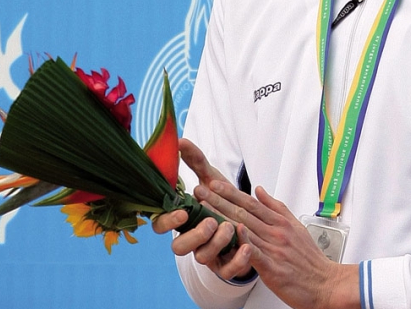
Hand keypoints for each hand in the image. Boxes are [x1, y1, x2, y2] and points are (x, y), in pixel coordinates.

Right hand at [151, 138, 252, 280]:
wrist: (249, 222)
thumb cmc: (223, 200)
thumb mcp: (211, 178)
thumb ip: (195, 161)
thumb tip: (180, 140)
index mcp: (184, 220)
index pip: (162, 226)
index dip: (167, 222)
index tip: (181, 211)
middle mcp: (192, 239)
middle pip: (179, 247)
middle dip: (194, 235)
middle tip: (210, 221)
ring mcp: (208, 254)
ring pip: (203, 257)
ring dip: (217, 242)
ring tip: (231, 228)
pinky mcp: (227, 265)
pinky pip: (228, 269)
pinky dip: (238, 260)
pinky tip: (247, 246)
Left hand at [207, 181, 359, 308]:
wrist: (325, 283)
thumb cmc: (309, 258)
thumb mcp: (296, 226)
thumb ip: (276, 208)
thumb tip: (259, 190)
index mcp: (280, 222)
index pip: (251, 203)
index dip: (231, 192)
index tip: (214, 183)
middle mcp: (276, 232)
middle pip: (243, 212)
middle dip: (220, 200)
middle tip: (202, 189)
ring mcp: (274, 249)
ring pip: (244, 228)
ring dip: (222, 217)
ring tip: (204, 208)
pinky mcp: (273, 267)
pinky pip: (255, 252)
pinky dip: (244, 241)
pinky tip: (232, 232)